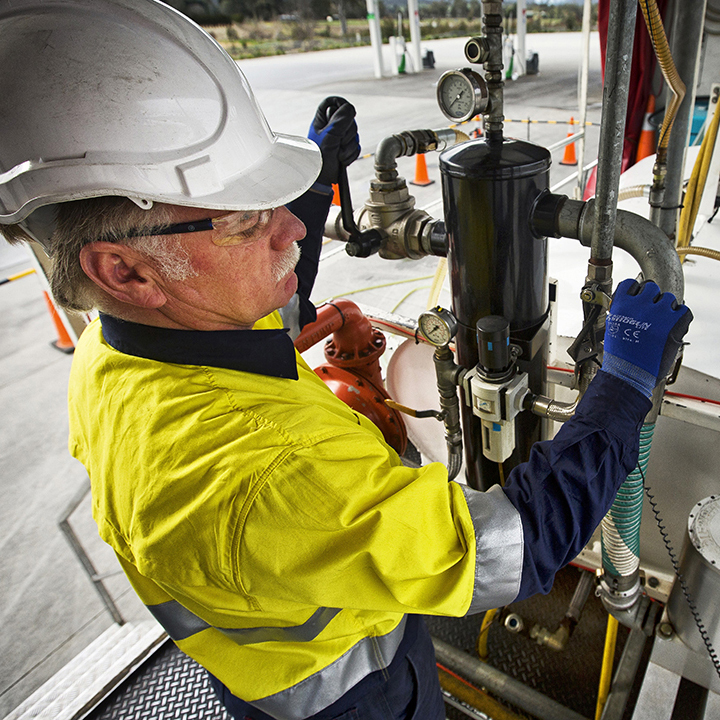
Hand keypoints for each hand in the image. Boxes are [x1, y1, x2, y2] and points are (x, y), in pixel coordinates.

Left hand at [308, 97, 360, 186]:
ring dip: (349, 146)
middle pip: (349, 119)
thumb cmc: (317, 162)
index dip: (341, 105)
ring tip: (338, 154)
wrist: (320, 181)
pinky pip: (356, 146)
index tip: (346, 113)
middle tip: (339, 142)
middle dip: (348, 133)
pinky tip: (342, 159)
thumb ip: (340, 121)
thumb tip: (349, 108)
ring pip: (354, 134)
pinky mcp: (345, 149)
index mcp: (322, 121)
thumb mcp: (329, 138)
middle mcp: (330, 128)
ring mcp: (338, 139)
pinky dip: (351, 154)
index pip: (334, 102)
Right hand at [602, 279, 692, 397]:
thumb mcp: (613, 327)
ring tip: (660, 322)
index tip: (636, 297)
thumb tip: (632, 301)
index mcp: (622, 306)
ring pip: (668, 298)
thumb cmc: (620, 356)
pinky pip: (684, 309)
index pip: (631, 283)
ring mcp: (659, 314)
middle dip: (651, 298)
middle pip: (651, 288)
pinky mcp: (675, 324)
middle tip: (650, 311)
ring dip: (665, 307)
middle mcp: (640, 306)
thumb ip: (622, 310)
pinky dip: (680, 316)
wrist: (629, 375)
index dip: (635, 291)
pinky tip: (671, 325)